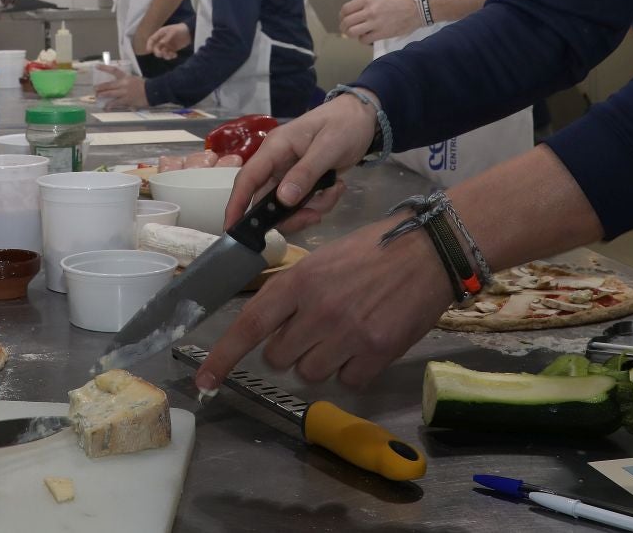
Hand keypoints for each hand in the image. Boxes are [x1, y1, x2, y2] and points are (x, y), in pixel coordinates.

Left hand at [94, 64, 147, 108]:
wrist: (152, 91)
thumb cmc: (144, 85)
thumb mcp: (134, 79)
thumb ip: (126, 82)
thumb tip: (119, 85)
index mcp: (126, 77)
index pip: (113, 70)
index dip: (104, 68)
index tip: (97, 66)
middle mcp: (123, 84)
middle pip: (109, 85)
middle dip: (101, 87)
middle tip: (95, 88)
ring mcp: (124, 92)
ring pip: (110, 93)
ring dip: (103, 95)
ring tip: (97, 96)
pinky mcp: (126, 100)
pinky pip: (116, 103)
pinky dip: (110, 105)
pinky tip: (106, 107)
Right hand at [146, 23, 190, 59]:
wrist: (190, 32)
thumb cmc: (181, 29)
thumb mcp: (173, 31)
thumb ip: (167, 37)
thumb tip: (161, 43)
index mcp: (160, 34)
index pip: (151, 40)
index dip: (149, 45)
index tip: (149, 51)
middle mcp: (162, 40)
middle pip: (156, 48)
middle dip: (158, 52)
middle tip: (162, 54)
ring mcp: (167, 45)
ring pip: (162, 53)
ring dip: (165, 56)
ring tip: (171, 54)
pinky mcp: (172, 49)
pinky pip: (168, 55)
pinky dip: (171, 56)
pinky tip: (175, 55)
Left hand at [195, 219, 447, 393]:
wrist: (428, 252)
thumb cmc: (373, 251)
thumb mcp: (322, 260)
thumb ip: (294, 292)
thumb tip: (271, 327)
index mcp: (298, 281)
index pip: (250, 325)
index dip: (223, 356)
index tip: (205, 381)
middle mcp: (317, 310)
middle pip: (278, 357)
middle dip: (289, 348)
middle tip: (313, 328)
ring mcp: (347, 334)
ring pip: (309, 373)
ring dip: (321, 360)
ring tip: (344, 332)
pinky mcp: (376, 353)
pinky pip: (346, 382)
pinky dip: (353, 370)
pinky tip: (366, 344)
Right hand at [224, 92, 376, 229]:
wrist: (363, 117)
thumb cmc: (343, 125)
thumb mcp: (328, 148)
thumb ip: (305, 173)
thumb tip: (283, 201)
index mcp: (275, 148)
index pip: (248, 178)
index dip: (237, 204)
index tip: (232, 229)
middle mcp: (277, 162)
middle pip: (268, 200)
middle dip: (290, 215)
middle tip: (314, 217)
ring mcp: (290, 173)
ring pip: (287, 205)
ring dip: (311, 208)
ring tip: (334, 192)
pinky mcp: (304, 180)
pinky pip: (304, 202)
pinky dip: (321, 202)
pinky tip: (337, 187)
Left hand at [339, 0, 423, 43]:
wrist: (418, 7)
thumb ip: (369, 2)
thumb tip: (358, 11)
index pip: (346, 9)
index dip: (342, 16)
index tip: (343, 18)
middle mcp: (369, 10)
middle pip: (346, 22)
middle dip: (343, 27)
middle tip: (345, 29)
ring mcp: (375, 22)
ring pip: (352, 32)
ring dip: (351, 34)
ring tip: (354, 34)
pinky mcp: (382, 33)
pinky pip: (365, 39)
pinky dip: (362, 40)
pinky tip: (366, 37)